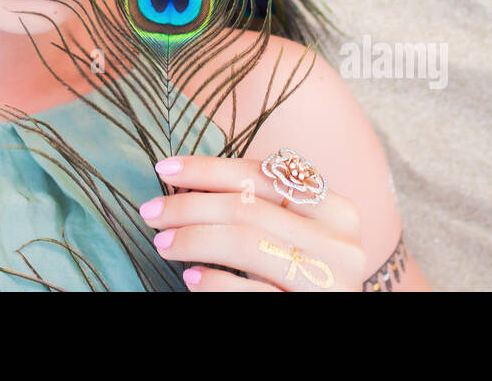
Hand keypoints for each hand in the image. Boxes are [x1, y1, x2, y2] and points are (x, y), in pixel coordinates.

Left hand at [138, 154, 365, 291]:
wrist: (328, 322)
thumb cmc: (303, 276)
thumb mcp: (294, 236)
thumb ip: (259, 209)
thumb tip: (186, 183)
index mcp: (337, 210)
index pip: (262, 175)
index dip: (208, 168)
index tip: (165, 168)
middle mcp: (340, 243)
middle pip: (248, 208)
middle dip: (190, 205)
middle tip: (151, 212)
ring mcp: (328, 282)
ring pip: (246, 244)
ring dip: (193, 240)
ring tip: (162, 244)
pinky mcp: (309, 312)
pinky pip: (252, 292)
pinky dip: (215, 282)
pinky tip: (191, 278)